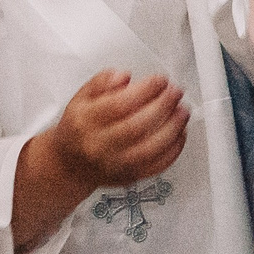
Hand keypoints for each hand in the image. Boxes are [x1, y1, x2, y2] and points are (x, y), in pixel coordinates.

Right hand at [48, 70, 188, 187]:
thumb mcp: (81, 98)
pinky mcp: (129, 177)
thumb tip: (124, 77)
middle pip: (137, 127)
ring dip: (173, 128)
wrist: (70, 165)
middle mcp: (99, 145)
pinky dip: (174, 150)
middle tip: (175, 92)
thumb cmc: (78, 129)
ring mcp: (115, 164)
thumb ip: (101, 82)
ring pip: (150, 149)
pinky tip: (180, 133)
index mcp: (86, 122)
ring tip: (183, 110)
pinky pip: (157, 166)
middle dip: (163, 106)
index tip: (160, 80)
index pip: (118, 105)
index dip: (144, 91)